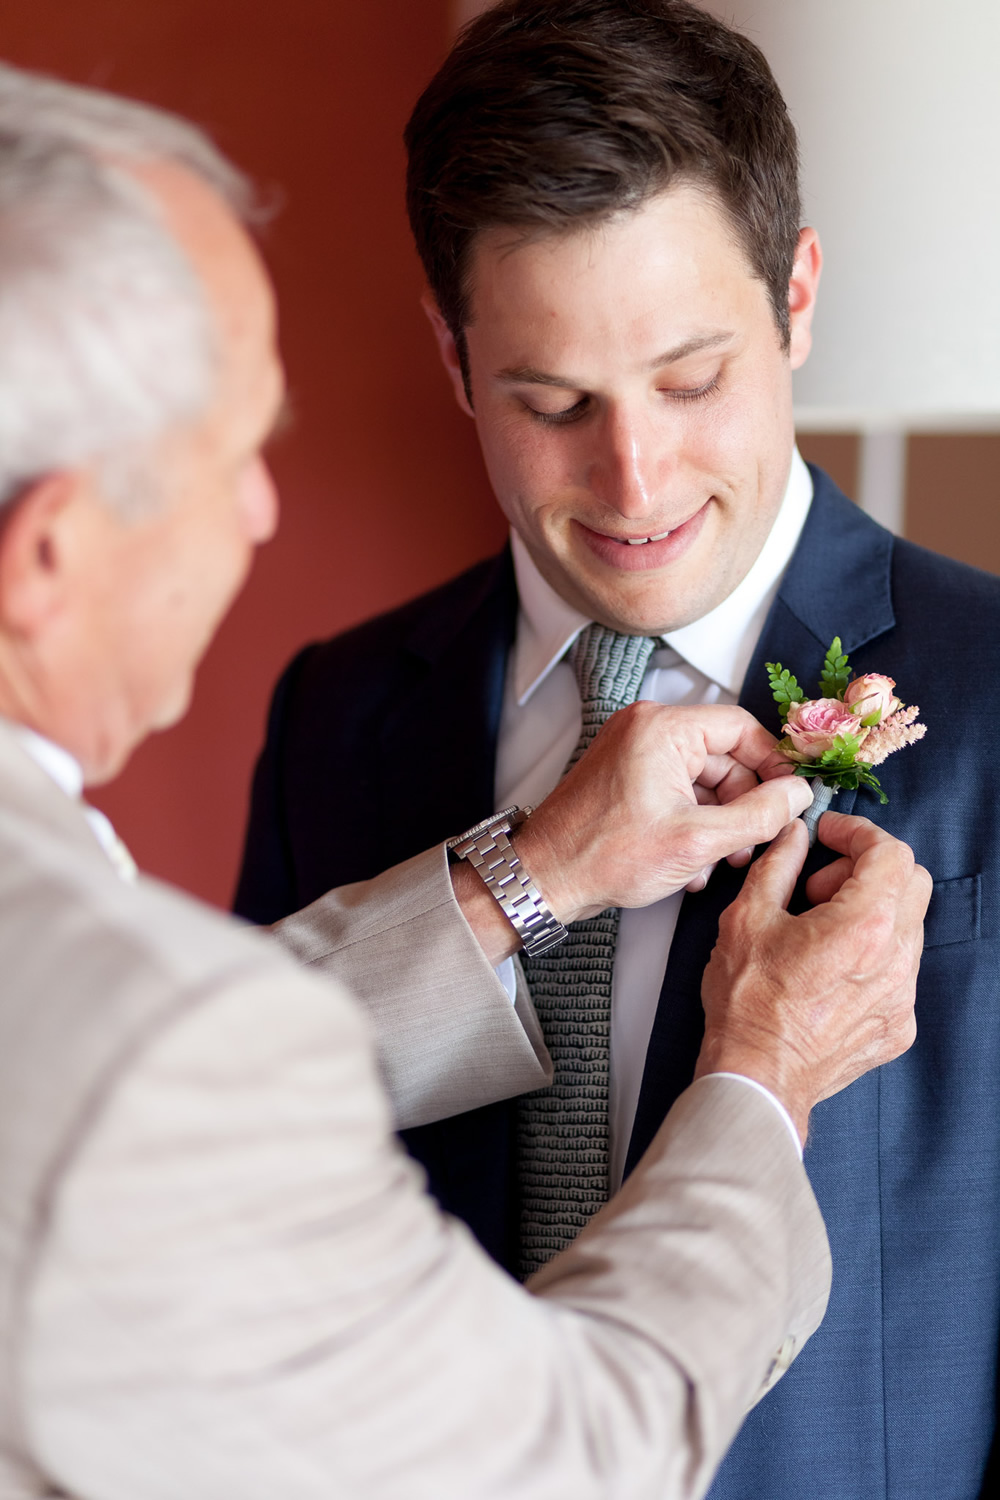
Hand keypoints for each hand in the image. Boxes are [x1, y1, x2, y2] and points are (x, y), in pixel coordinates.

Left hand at [516, 701, 812, 922]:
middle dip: (743, 804)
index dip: (773, 765)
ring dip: (718, 821)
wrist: (545, 878)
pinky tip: (692, 864)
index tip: (791, 799)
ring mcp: (632, 751)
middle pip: (724, 756)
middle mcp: (646, 728)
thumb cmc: (605, 855)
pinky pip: (676, 790)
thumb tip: (799, 795)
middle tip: (752, 844)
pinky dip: (691, 822)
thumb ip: (759, 815)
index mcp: (663, 728)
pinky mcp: (624, 776)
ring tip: (720, 862)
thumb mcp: (699, 840)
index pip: (742, 728)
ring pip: (702, 779)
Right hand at [696, 811, 930, 1143]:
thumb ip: (778, 865)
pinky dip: (871, 954)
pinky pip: (899, 971)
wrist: (757, 1077)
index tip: (831, 833)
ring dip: (870, 912)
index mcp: (863, 924)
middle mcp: (895, 958)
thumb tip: (794, 838)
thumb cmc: (748, 1004)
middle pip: (912, 883)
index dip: (858, 833)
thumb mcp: (747, 917)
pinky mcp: (898, 1024)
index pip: (890, 853)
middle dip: (868, 869)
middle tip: (819, 885)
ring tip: (818, 930)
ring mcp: (902, 995)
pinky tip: (828, 969)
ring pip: (908, 927)